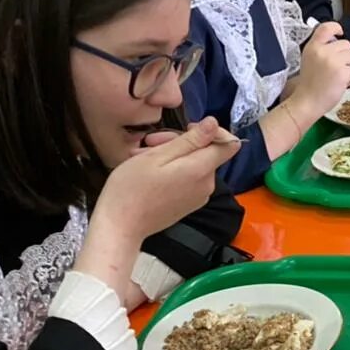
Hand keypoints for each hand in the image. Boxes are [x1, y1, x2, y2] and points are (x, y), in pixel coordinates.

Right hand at [95, 117, 237, 243]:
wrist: (120, 226)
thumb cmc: (132, 188)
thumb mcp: (158, 156)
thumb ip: (190, 140)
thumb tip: (214, 123)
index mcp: (201, 170)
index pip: (229, 144)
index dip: (213, 131)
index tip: (187, 128)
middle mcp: (207, 184)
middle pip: (206, 153)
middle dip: (181, 142)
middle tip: (149, 141)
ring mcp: (199, 197)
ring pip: (194, 164)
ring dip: (171, 155)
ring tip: (141, 155)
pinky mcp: (189, 204)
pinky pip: (188, 179)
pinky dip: (172, 170)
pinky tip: (148, 170)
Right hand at [288, 22, 349, 119]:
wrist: (306, 102)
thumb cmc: (309, 85)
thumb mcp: (310, 60)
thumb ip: (321, 49)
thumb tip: (337, 42)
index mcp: (312, 47)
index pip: (326, 27)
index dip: (336, 27)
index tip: (340, 32)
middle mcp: (322, 51)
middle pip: (346, 44)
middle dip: (346, 55)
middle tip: (337, 68)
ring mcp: (332, 61)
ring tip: (339, 75)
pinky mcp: (342, 72)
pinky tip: (340, 83)